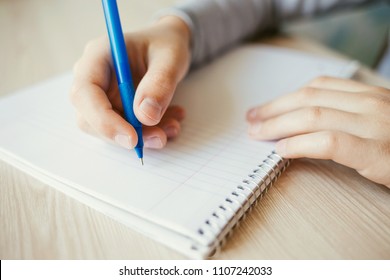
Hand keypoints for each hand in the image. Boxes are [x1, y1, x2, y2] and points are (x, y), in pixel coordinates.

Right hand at [69, 16, 190, 148]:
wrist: (169, 49)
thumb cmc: (166, 44)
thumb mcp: (171, 57)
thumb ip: (160, 83)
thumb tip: (145, 116)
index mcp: (97, 56)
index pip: (85, 93)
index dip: (104, 120)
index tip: (132, 138)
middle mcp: (93, 78)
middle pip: (90, 118)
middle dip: (125, 134)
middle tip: (160, 137)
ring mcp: (102, 97)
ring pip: (110, 130)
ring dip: (142, 136)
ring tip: (173, 126)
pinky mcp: (114, 111)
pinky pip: (126, 131)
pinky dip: (149, 133)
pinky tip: (171, 122)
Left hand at [246, 76, 389, 187]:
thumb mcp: (384, 121)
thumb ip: (354, 116)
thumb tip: (311, 122)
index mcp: (372, 95)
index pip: (320, 87)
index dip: (286, 97)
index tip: (266, 108)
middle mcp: (372, 104)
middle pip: (309, 99)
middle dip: (274, 109)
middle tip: (252, 119)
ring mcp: (375, 125)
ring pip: (313, 116)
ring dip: (277, 125)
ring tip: (257, 133)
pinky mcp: (376, 152)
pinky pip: (328, 142)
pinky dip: (300, 144)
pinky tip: (282, 150)